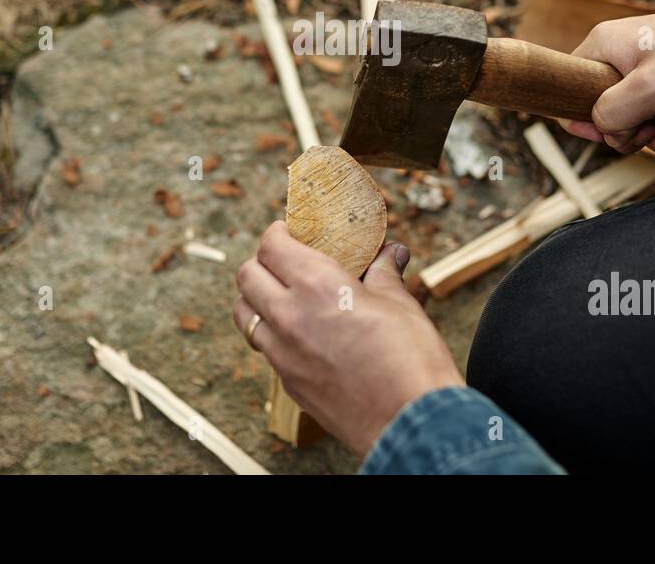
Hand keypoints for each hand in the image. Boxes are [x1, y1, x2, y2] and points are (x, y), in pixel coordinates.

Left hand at [233, 221, 464, 456]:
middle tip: (283, 260)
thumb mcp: (400, 304)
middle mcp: (288, 316)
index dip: (277, 233)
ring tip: (282, 296)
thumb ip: (384, 274)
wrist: (410, 423)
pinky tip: (298, 334)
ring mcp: (283, 354)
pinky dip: (272, 334)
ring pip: (244, 315)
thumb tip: (390, 255)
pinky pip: (264, 349)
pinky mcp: (288, 384)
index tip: (288, 231)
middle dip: (261, 262)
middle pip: (246, 276)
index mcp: (316, 285)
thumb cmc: (410, 360)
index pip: (271, 246)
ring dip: (257, 299)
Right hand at [562, 5, 654, 154]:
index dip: (589, 122)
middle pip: (611, 117)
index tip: (617, 133)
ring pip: (643, 125)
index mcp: (605, 48)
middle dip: (640, 133)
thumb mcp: (649, 89)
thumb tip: (604, 129)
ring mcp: (654, 75)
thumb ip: (611, 113)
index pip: (572, 92)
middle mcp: (625, 60)